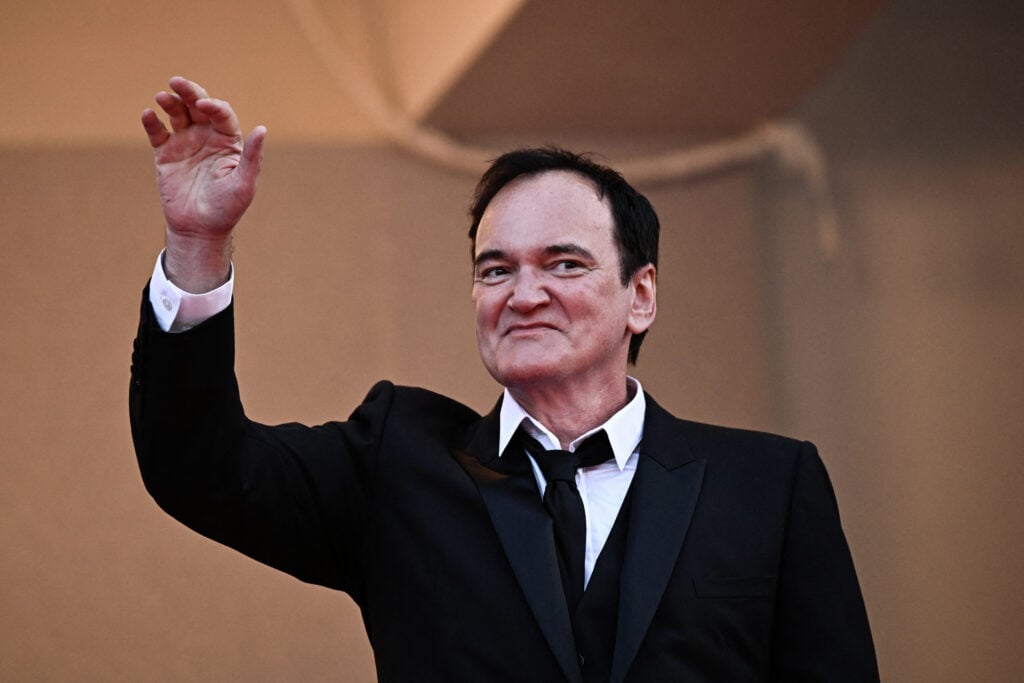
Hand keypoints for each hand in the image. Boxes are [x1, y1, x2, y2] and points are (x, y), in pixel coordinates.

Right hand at [142, 77, 265, 289]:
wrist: (200, 229)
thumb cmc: (227, 208)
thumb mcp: (244, 184)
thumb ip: (253, 157)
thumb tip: (263, 128)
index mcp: (228, 142)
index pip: (222, 115)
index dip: (214, 107)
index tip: (204, 107)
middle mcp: (207, 137)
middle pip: (198, 106)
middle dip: (189, 92)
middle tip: (176, 82)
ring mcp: (185, 143)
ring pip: (177, 114)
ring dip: (170, 102)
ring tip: (162, 96)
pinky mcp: (166, 154)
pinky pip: (157, 133)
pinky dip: (152, 123)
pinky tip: (148, 115)